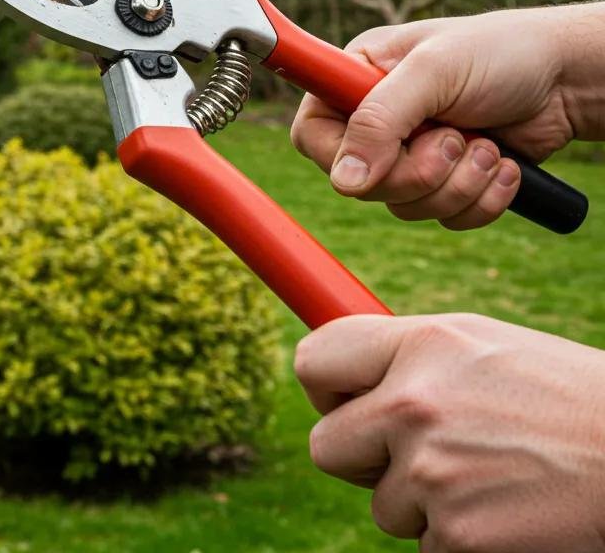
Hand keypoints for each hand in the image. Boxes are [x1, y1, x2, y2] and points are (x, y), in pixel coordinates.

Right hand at [291, 4, 604, 228]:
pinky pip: (445, 218)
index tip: (380, 156)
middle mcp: (377, 121)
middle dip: (420, 172)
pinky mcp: (446, 182)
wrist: (568, 79)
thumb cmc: (500, 54)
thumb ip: (380, 119)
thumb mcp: (434, 72)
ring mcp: (411, 154)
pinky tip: (504, 164)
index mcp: (357, 81)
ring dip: (459, 184)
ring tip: (488, 145)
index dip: (340, 155)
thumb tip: (344, 180)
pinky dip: (482, 199)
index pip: (314, 135)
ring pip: (406, 206)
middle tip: (454, 140)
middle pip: (363, 183)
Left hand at [295, 313, 604, 551]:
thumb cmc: (563, 396)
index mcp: (421, 345)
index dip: (325, 388)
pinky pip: (424, 543)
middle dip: (362, 455)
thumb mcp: (481, 346)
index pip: (314, 361)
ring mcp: (433, 475)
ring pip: (383, 503)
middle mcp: (415, 404)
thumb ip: (407, 354)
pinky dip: (459, 536)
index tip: (342, 400)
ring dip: (422, 499)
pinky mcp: (457, 538)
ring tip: (490, 474)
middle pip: (325, 447)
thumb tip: (340, 372)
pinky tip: (507, 510)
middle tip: (416, 449)